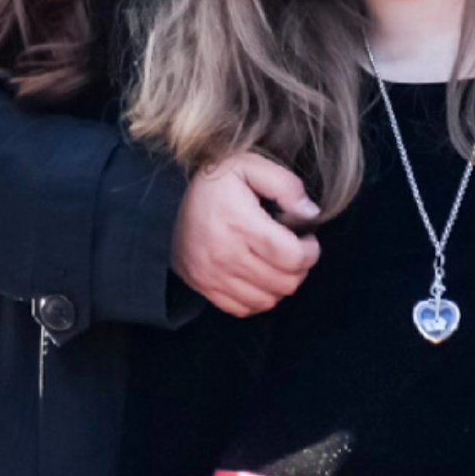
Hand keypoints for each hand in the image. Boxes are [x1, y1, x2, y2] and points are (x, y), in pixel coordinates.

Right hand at [173, 153, 319, 316]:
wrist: (164, 202)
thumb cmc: (214, 183)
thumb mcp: (249, 166)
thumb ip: (285, 185)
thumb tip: (310, 213)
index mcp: (240, 223)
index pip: (291, 256)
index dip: (310, 252)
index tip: (307, 239)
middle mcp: (225, 255)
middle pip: (284, 282)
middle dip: (299, 268)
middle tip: (294, 250)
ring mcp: (213, 276)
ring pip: (268, 300)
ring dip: (281, 284)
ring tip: (277, 263)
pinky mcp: (204, 288)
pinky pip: (245, 309)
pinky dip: (259, 298)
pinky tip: (259, 277)